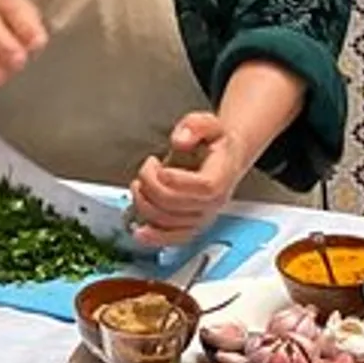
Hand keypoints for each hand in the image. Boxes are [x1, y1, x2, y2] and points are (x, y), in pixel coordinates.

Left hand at [129, 112, 249, 247]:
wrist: (224, 160)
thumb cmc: (215, 144)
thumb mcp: (209, 123)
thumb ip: (195, 125)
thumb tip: (180, 140)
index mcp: (221, 176)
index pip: (202, 186)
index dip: (176, 180)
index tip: (159, 166)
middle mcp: (214, 202)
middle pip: (176, 203)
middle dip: (151, 184)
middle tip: (146, 168)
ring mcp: (202, 217)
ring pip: (168, 220)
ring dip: (145, 202)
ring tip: (140, 184)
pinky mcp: (191, 226)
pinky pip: (173, 239)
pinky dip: (153, 237)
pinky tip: (139, 231)